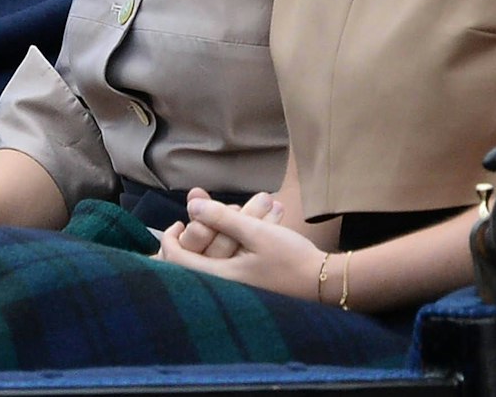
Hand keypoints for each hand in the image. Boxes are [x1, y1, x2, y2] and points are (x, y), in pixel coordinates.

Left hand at [157, 196, 323, 299]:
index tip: (179, 221)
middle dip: (189, 240)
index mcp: (219, 278)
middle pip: (188, 265)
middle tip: (196, 221)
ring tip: (219, 224)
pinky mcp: (248, 289)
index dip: (169, 239)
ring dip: (208, 244)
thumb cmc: (292, 259)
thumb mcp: (257, 232)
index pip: (176, 261)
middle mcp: (223, 289)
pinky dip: (225, 253)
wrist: (326, 283)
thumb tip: (191, 205)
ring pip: (207, 266)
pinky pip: (224, 271)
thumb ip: (222, 218)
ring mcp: (236, 291)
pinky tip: (238, 236)